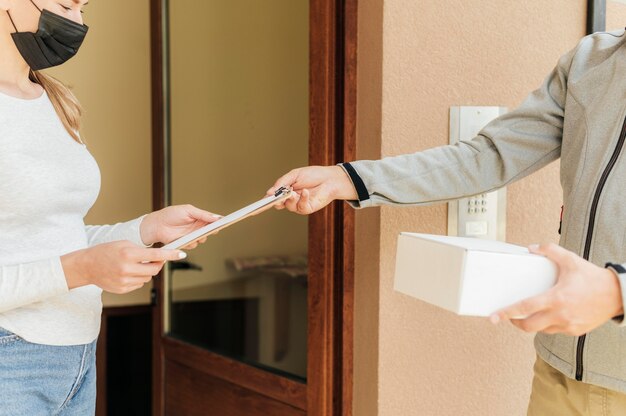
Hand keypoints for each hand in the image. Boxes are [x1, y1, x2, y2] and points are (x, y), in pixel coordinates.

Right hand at [61, 241, 186, 293]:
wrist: (87, 266)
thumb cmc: (106, 251)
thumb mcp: (124, 244)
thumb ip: (142, 250)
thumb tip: (160, 257)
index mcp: (128, 254)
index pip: (156, 255)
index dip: (171, 255)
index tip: (181, 254)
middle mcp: (127, 268)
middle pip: (154, 269)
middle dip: (158, 264)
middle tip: (156, 259)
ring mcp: (124, 281)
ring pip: (148, 277)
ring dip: (147, 271)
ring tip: (136, 265)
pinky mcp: (122, 289)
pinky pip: (139, 284)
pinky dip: (139, 278)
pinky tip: (129, 272)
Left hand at [140, 204, 220, 246]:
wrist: (157, 225)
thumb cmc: (170, 214)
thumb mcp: (188, 210)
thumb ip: (202, 214)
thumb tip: (216, 217)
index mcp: (199, 217)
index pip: (212, 219)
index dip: (219, 221)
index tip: (226, 221)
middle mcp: (197, 227)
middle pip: (210, 230)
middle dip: (212, 230)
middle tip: (213, 229)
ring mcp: (192, 235)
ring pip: (203, 239)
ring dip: (201, 237)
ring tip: (196, 234)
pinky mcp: (186, 242)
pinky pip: (194, 245)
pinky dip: (191, 242)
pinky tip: (186, 238)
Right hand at [267, 166, 357, 214]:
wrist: (330, 178)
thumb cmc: (313, 175)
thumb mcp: (294, 175)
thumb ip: (282, 183)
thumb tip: (269, 192)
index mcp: (285, 191)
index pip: (273, 198)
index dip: (264, 202)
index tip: (256, 206)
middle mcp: (291, 199)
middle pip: (278, 204)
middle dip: (276, 201)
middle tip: (276, 197)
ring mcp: (299, 205)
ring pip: (288, 206)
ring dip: (289, 199)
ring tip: (294, 191)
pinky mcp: (308, 208)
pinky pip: (301, 207)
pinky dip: (302, 199)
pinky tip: (305, 191)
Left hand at [490, 243, 623, 335]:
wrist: (617, 295)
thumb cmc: (593, 278)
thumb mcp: (570, 260)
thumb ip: (550, 250)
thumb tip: (532, 248)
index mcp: (556, 298)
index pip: (524, 308)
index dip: (506, 312)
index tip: (494, 316)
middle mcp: (561, 315)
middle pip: (528, 326)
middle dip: (515, 322)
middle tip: (510, 316)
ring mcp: (568, 325)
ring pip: (541, 330)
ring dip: (532, 323)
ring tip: (529, 314)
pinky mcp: (575, 331)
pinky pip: (554, 331)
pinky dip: (547, 324)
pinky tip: (548, 315)